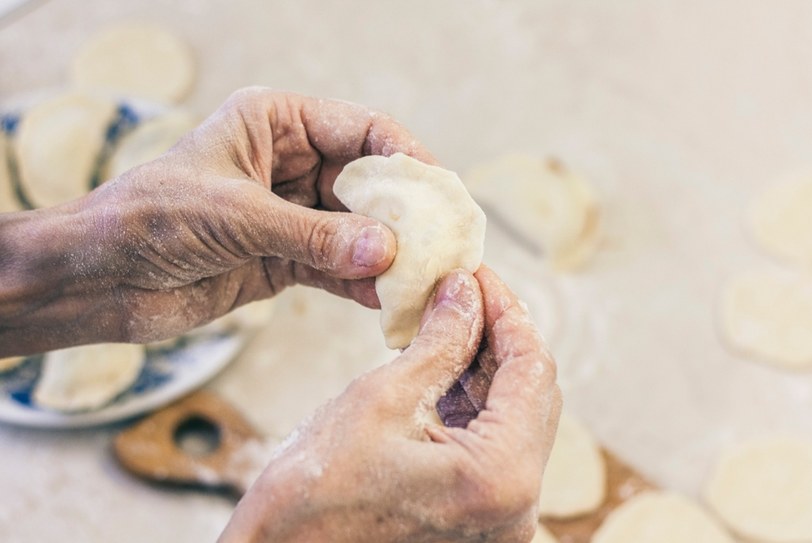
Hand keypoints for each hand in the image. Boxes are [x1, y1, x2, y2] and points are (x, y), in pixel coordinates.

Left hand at [0, 88, 435, 354]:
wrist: (100, 278)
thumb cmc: (149, 220)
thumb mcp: (235, 216)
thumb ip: (313, 235)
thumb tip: (388, 251)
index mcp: (276, 123)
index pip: (361, 129)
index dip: (405, 158)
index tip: (440, 193)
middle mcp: (289, 163)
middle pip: (367, 182)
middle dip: (403, 213)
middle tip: (443, 243)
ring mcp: (289, 213)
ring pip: (356, 229)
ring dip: (387, 254)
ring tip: (424, 278)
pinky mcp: (283, 258)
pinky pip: (335, 268)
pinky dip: (361, 284)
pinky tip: (386, 300)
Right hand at [220, 267, 561, 542]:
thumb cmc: (312, 496)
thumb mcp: (381, 398)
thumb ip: (439, 341)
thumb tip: (465, 293)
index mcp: (499, 477)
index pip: (532, 370)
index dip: (507, 312)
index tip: (477, 276)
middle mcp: (516, 507)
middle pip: (531, 396)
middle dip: (497, 337)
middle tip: (461, 293)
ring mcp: (500, 519)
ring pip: (513, 419)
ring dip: (484, 368)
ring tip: (447, 323)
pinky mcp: (479, 520)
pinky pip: (492, 447)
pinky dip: (472, 404)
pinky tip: (442, 369)